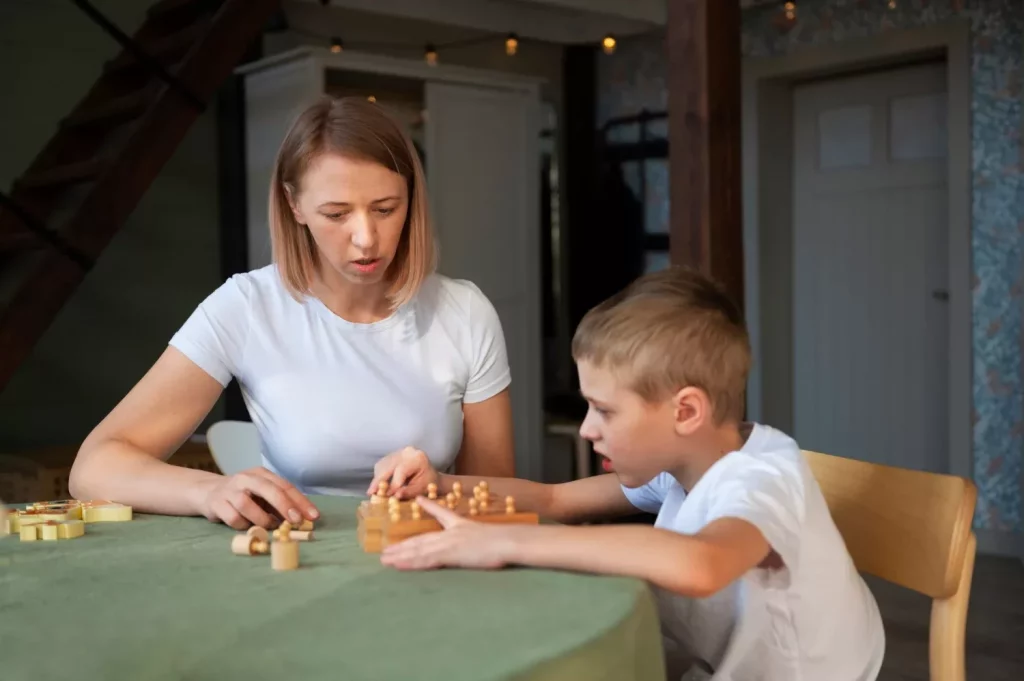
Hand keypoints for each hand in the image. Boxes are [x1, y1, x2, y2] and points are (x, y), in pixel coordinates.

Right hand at [195, 467, 318, 530]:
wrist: (208, 492)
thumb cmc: (243, 495)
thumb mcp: (262, 495)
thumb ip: (279, 504)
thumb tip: (302, 519)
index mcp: (261, 474)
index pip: (285, 486)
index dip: (300, 501)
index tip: (313, 516)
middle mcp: (246, 478)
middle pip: (269, 490)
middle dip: (286, 506)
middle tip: (296, 522)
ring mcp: (230, 490)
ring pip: (248, 505)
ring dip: (262, 520)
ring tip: (267, 526)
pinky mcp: (216, 503)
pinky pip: (233, 518)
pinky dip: (243, 525)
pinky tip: (245, 525)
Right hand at [366, 447, 438, 499]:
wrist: (430, 476)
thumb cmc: (428, 484)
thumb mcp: (421, 489)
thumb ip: (409, 492)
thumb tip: (395, 496)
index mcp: (418, 458)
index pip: (401, 470)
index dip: (393, 484)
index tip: (386, 496)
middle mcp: (407, 451)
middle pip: (388, 465)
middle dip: (379, 480)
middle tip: (371, 493)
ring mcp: (399, 452)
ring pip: (382, 465)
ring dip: (377, 478)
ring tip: (375, 491)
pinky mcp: (393, 455)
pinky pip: (382, 465)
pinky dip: (379, 475)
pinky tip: (379, 485)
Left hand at [380, 496, 515, 569]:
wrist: (507, 541)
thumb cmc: (503, 540)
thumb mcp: (489, 532)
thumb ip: (479, 531)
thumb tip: (483, 532)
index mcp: (460, 526)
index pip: (441, 515)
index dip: (429, 507)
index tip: (418, 500)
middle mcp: (450, 533)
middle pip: (421, 539)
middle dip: (402, 545)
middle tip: (384, 551)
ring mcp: (448, 544)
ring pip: (418, 550)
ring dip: (400, 555)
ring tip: (384, 559)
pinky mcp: (448, 554)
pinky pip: (424, 559)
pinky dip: (409, 562)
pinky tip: (398, 565)